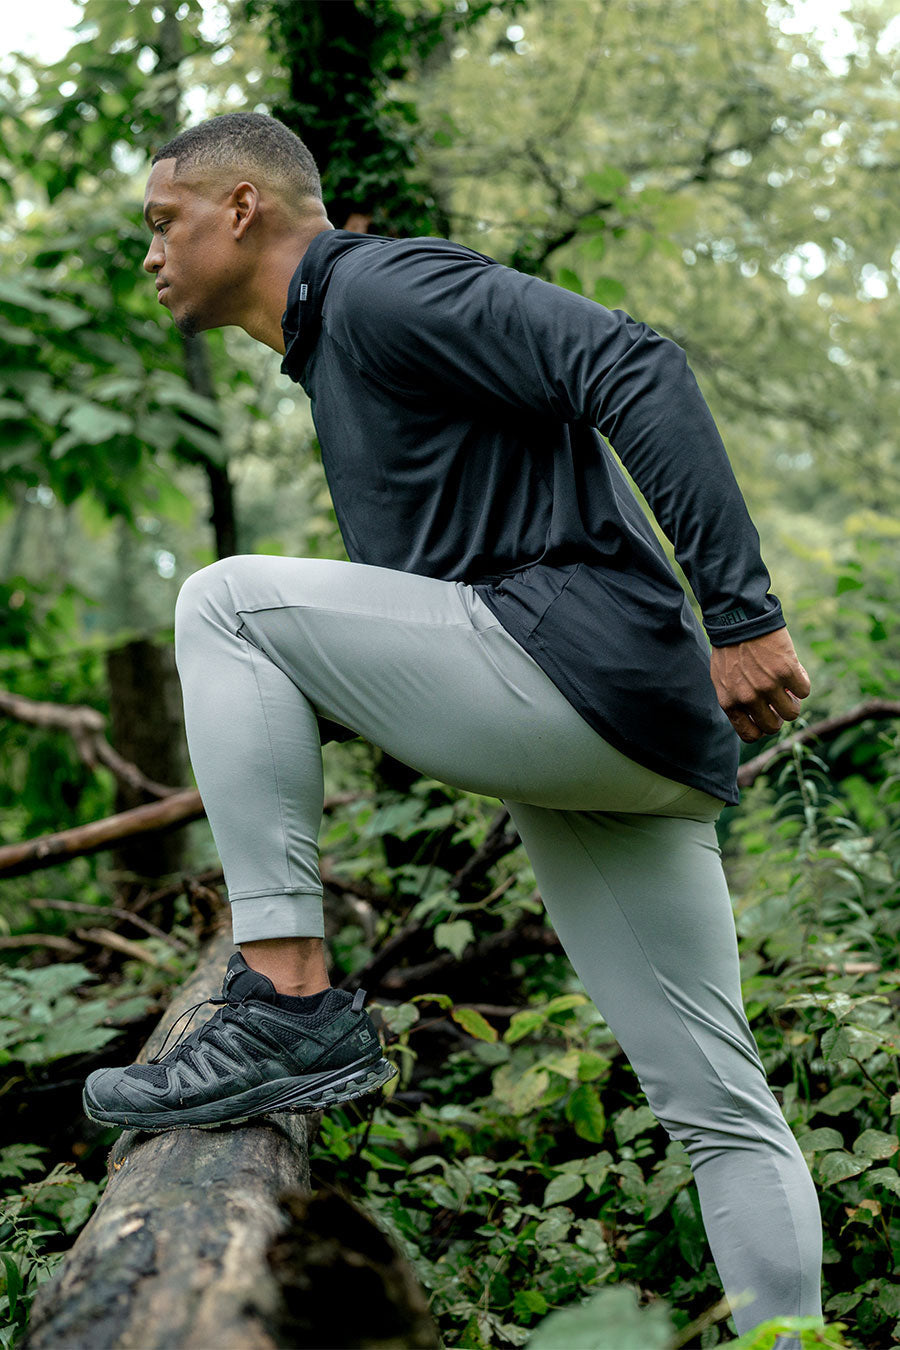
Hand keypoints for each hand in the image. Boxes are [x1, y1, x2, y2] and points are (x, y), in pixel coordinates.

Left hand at [709, 627, 810, 742]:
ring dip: (793, 701)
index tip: (766, 715)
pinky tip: (794, 670)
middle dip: (778, 715)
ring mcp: (768, 686)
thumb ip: (735, 699)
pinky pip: (804, 691)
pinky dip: (802, 682)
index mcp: (730, 702)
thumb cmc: (730, 647)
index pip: (751, 735)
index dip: (761, 728)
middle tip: (779, 700)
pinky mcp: (787, 671)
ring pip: (792, 712)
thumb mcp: (723, 678)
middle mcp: (749, 698)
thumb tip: (753, 717)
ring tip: (787, 686)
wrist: (740, 618)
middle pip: (773, 727)